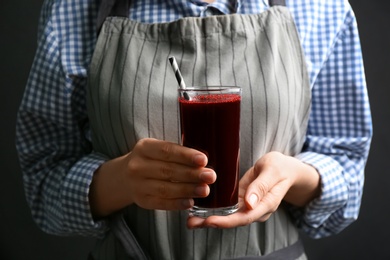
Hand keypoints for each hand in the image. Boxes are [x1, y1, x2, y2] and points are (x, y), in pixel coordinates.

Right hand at [89, 138, 216, 216]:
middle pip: (168, 170)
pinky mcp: (142, 201)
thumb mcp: (157, 148)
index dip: (186, 156)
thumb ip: (177, 152)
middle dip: (192, 174)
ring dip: (187, 190)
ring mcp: (137, 185)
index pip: (166, 151)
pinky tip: (190, 202)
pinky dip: (177, 203)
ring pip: (165, 188)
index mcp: (144, 147)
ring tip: (205, 190)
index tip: (204, 160)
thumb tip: (204, 161)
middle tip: (210, 176)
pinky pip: (161, 203)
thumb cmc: (151, 159)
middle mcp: (137, 166)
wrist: (125, 176)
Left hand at [187, 151, 319, 228]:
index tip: (210, 221)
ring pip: (227, 215)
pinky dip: (212, 209)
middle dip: (211, 223)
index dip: (226, 221)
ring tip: (190, 219)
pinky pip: (226, 207)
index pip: (245, 217)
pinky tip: (198, 207)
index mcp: (266, 204)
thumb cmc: (281, 167)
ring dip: (208, 218)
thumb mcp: (272, 171)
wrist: (286, 169)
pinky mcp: (241, 199)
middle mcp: (255, 209)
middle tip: (191, 222)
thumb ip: (261, 186)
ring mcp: (247, 205)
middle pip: (233, 220)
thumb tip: (249, 204)